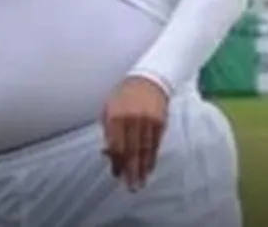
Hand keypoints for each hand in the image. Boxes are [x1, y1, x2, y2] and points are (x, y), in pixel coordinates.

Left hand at [101, 76, 169, 190]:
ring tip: (140, 183)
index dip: (117, 162)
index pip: (116, 145)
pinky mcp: (160, 123)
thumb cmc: (124, 96)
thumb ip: (107, 130)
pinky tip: (149, 169)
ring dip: (142, 168)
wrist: (148, 80)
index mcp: (116, 116)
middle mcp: (132, 120)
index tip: (116, 174)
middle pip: (131, 150)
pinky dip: (152, 158)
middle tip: (131, 187)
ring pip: (144, 150)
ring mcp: (147, 121)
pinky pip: (155, 144)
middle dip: (131, 171)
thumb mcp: (108, 108)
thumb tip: (107, 153)